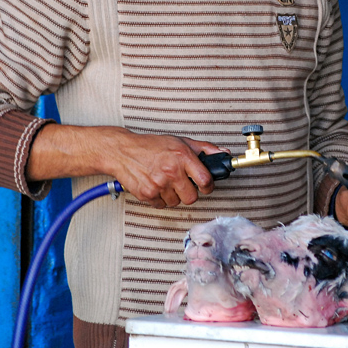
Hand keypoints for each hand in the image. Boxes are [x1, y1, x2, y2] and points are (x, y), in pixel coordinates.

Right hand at [27, 124, 224, 208]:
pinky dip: (160, 198)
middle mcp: (171, 171)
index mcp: (182, 156)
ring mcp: (159, 184)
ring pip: (177, 203)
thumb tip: (223, 154)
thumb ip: (204, 148)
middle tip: (183, 183)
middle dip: (190, 192)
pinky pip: (162, 205)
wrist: (123, 151)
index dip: (208, 185)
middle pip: (192, 197)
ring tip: (166, 182)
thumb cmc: (152, 146)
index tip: (205, 184)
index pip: (205, 180)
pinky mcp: (147, 194)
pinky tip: (156, 185)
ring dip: (174, 195)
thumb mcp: (180, 141)